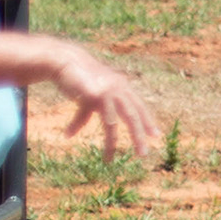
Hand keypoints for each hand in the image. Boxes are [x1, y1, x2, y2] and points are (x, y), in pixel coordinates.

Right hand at [47, 43, 155, 158]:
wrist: (64, 60)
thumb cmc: (78, 77)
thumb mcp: (89, 94)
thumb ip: (89, 110)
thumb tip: (72, 132)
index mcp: (122, 86)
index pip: (139, 106)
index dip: (147, 121)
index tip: (156, 135)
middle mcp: (118, 89)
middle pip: (133, 116)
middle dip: (138, 136)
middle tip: (143, 154)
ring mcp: (107, 92)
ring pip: (113, 123)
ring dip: (111, 143)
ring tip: (108, 159)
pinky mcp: (93, 94)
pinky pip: (85, 116)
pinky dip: (76, 125)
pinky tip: (67, 134)